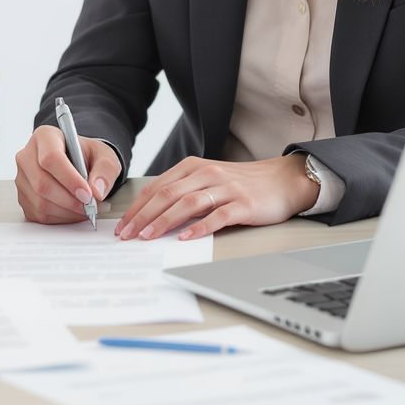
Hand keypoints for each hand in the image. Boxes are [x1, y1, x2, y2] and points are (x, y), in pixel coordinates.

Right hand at [15, 125, 121, 223]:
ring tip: (85, 208)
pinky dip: (60, 218)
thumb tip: (96, 191)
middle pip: (42, 183)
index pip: (50, 158)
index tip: (87, 193)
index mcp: (45, 137)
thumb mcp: (104, 155)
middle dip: (70, 200)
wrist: (77, 164)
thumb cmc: (86, 156)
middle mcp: (27, 156)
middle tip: (90, 206)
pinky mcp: (23, 197)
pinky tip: (73, 211)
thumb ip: (105, 170)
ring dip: (67, 211)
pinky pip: (39, 215)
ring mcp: (22, 178)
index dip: (69, 179)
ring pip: (40, 202)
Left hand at [116, 154, 319, 241]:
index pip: (157, 187)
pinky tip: (185, 237)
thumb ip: (183, 191)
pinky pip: (217, 216)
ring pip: (187, 203)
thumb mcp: (207, 179)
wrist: (281, 179)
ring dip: (164, 221)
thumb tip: (152, 214)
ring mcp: (225, 188)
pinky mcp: (243, 203)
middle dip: (143, 216)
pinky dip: (199, 227)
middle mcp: (206, 173)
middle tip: (127, 235)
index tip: (122, 225)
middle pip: (167, 195)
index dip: (137, 207)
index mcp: (192, 166)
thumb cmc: (240, 183)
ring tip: (148, 236)